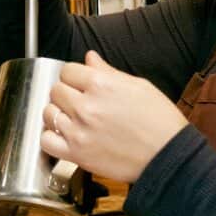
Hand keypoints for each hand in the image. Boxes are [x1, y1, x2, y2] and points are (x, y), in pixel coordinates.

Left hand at [41, 51, 187, 183]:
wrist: (168, 156)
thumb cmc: (160, 122)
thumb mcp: (138, 86)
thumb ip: (108, 71)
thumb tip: (90, 58)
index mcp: (101, 85)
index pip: (67, 70)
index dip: (74, 75)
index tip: (80, 82)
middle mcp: (86, 106)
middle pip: (56, 90)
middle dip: (67, 92)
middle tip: (80, 100)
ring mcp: (79, 131)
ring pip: (48, 113)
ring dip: (58, 113)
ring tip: (72, 118)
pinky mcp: (77, 154)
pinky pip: (46, 141)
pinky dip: (50, 137)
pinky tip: (64, 135)